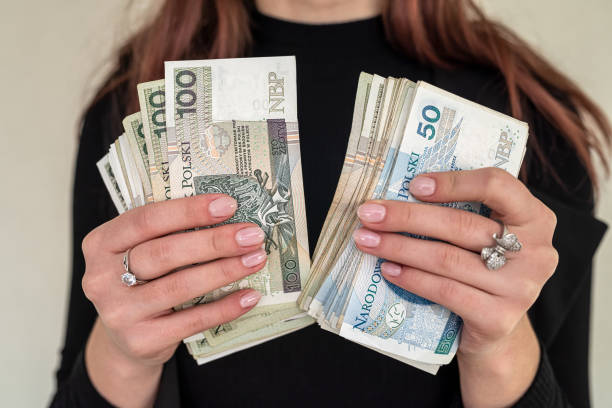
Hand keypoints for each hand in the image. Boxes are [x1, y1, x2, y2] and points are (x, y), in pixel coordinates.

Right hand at [81, 194, 265, 406]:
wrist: (126, 341)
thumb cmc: (143, 283)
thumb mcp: (141, 252)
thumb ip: (169, 233)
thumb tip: (227, 215)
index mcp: (101, 243)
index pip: (146, 219)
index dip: (189, 210)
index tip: (228, 205)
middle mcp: (102, 277)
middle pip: (165, 252)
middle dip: (214, 241)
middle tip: (251, 234)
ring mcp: (119, 312)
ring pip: (180, 285)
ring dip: (224, 270)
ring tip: (255, 259)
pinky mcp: (141, 340)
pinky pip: (192, 321)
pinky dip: (225, 307)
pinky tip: (249, 296)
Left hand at [354, 168, 557, 406]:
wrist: (494, 330)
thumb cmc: (482, 269)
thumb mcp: (484, 236)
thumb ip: (462, 211)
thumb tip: (398, 192)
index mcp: (535, 218)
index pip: (498, 185)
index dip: (453, 182)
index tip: (413, 185)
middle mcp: (536, 252)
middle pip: (461, 224)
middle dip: (407, 217)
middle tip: (368, 214)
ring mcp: (520, 288)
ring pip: (447, 259)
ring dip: (399, 247)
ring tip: (367, 240)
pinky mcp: (499, 319)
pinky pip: (445, 291)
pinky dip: (411, 278)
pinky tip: (388, 269)